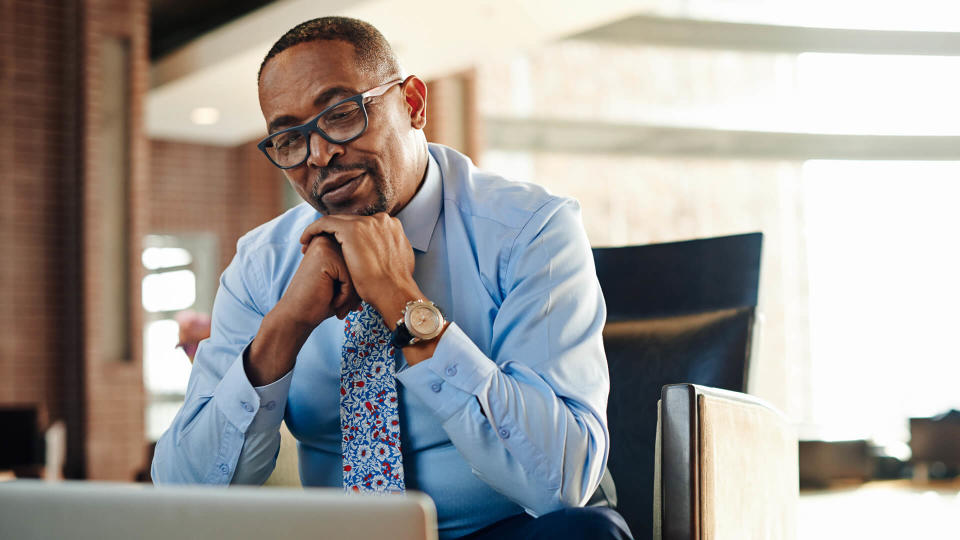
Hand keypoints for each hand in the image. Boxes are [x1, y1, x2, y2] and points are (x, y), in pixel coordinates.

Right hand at [279, 233, 359, 326]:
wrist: (296, 317)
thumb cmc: (322, 301)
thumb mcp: (344, 281)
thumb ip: (358, 267)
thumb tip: (384, 265)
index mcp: (331, 241)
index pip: (361, 259)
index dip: (357, 283)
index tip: (340, 297)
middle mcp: (327, 238)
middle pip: (360, 263)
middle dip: (356, 289)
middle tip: (342, 305)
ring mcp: (326, 245)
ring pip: (358, 271)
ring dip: (352, 294)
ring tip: (339, 305)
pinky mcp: (325, 257)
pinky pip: (351, 278)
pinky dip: (346, 296)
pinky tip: (333, 301)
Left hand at [298, 213, 420, 325]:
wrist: (394, 293)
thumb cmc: (395, 287)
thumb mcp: (398, 263)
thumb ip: (389, 251)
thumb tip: (384, 253)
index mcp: (391, 226)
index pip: (364, 226)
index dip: (349, 237)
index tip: (338, 249)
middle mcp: (381, 220)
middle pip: (350, 222)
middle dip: (334, 234)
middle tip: (320, 246)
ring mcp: (367, 222)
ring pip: (337, 221)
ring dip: (321, 232)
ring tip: (309, 244)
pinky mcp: (352, 228)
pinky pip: (325, 223)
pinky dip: (313, 230)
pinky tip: (304, 241)